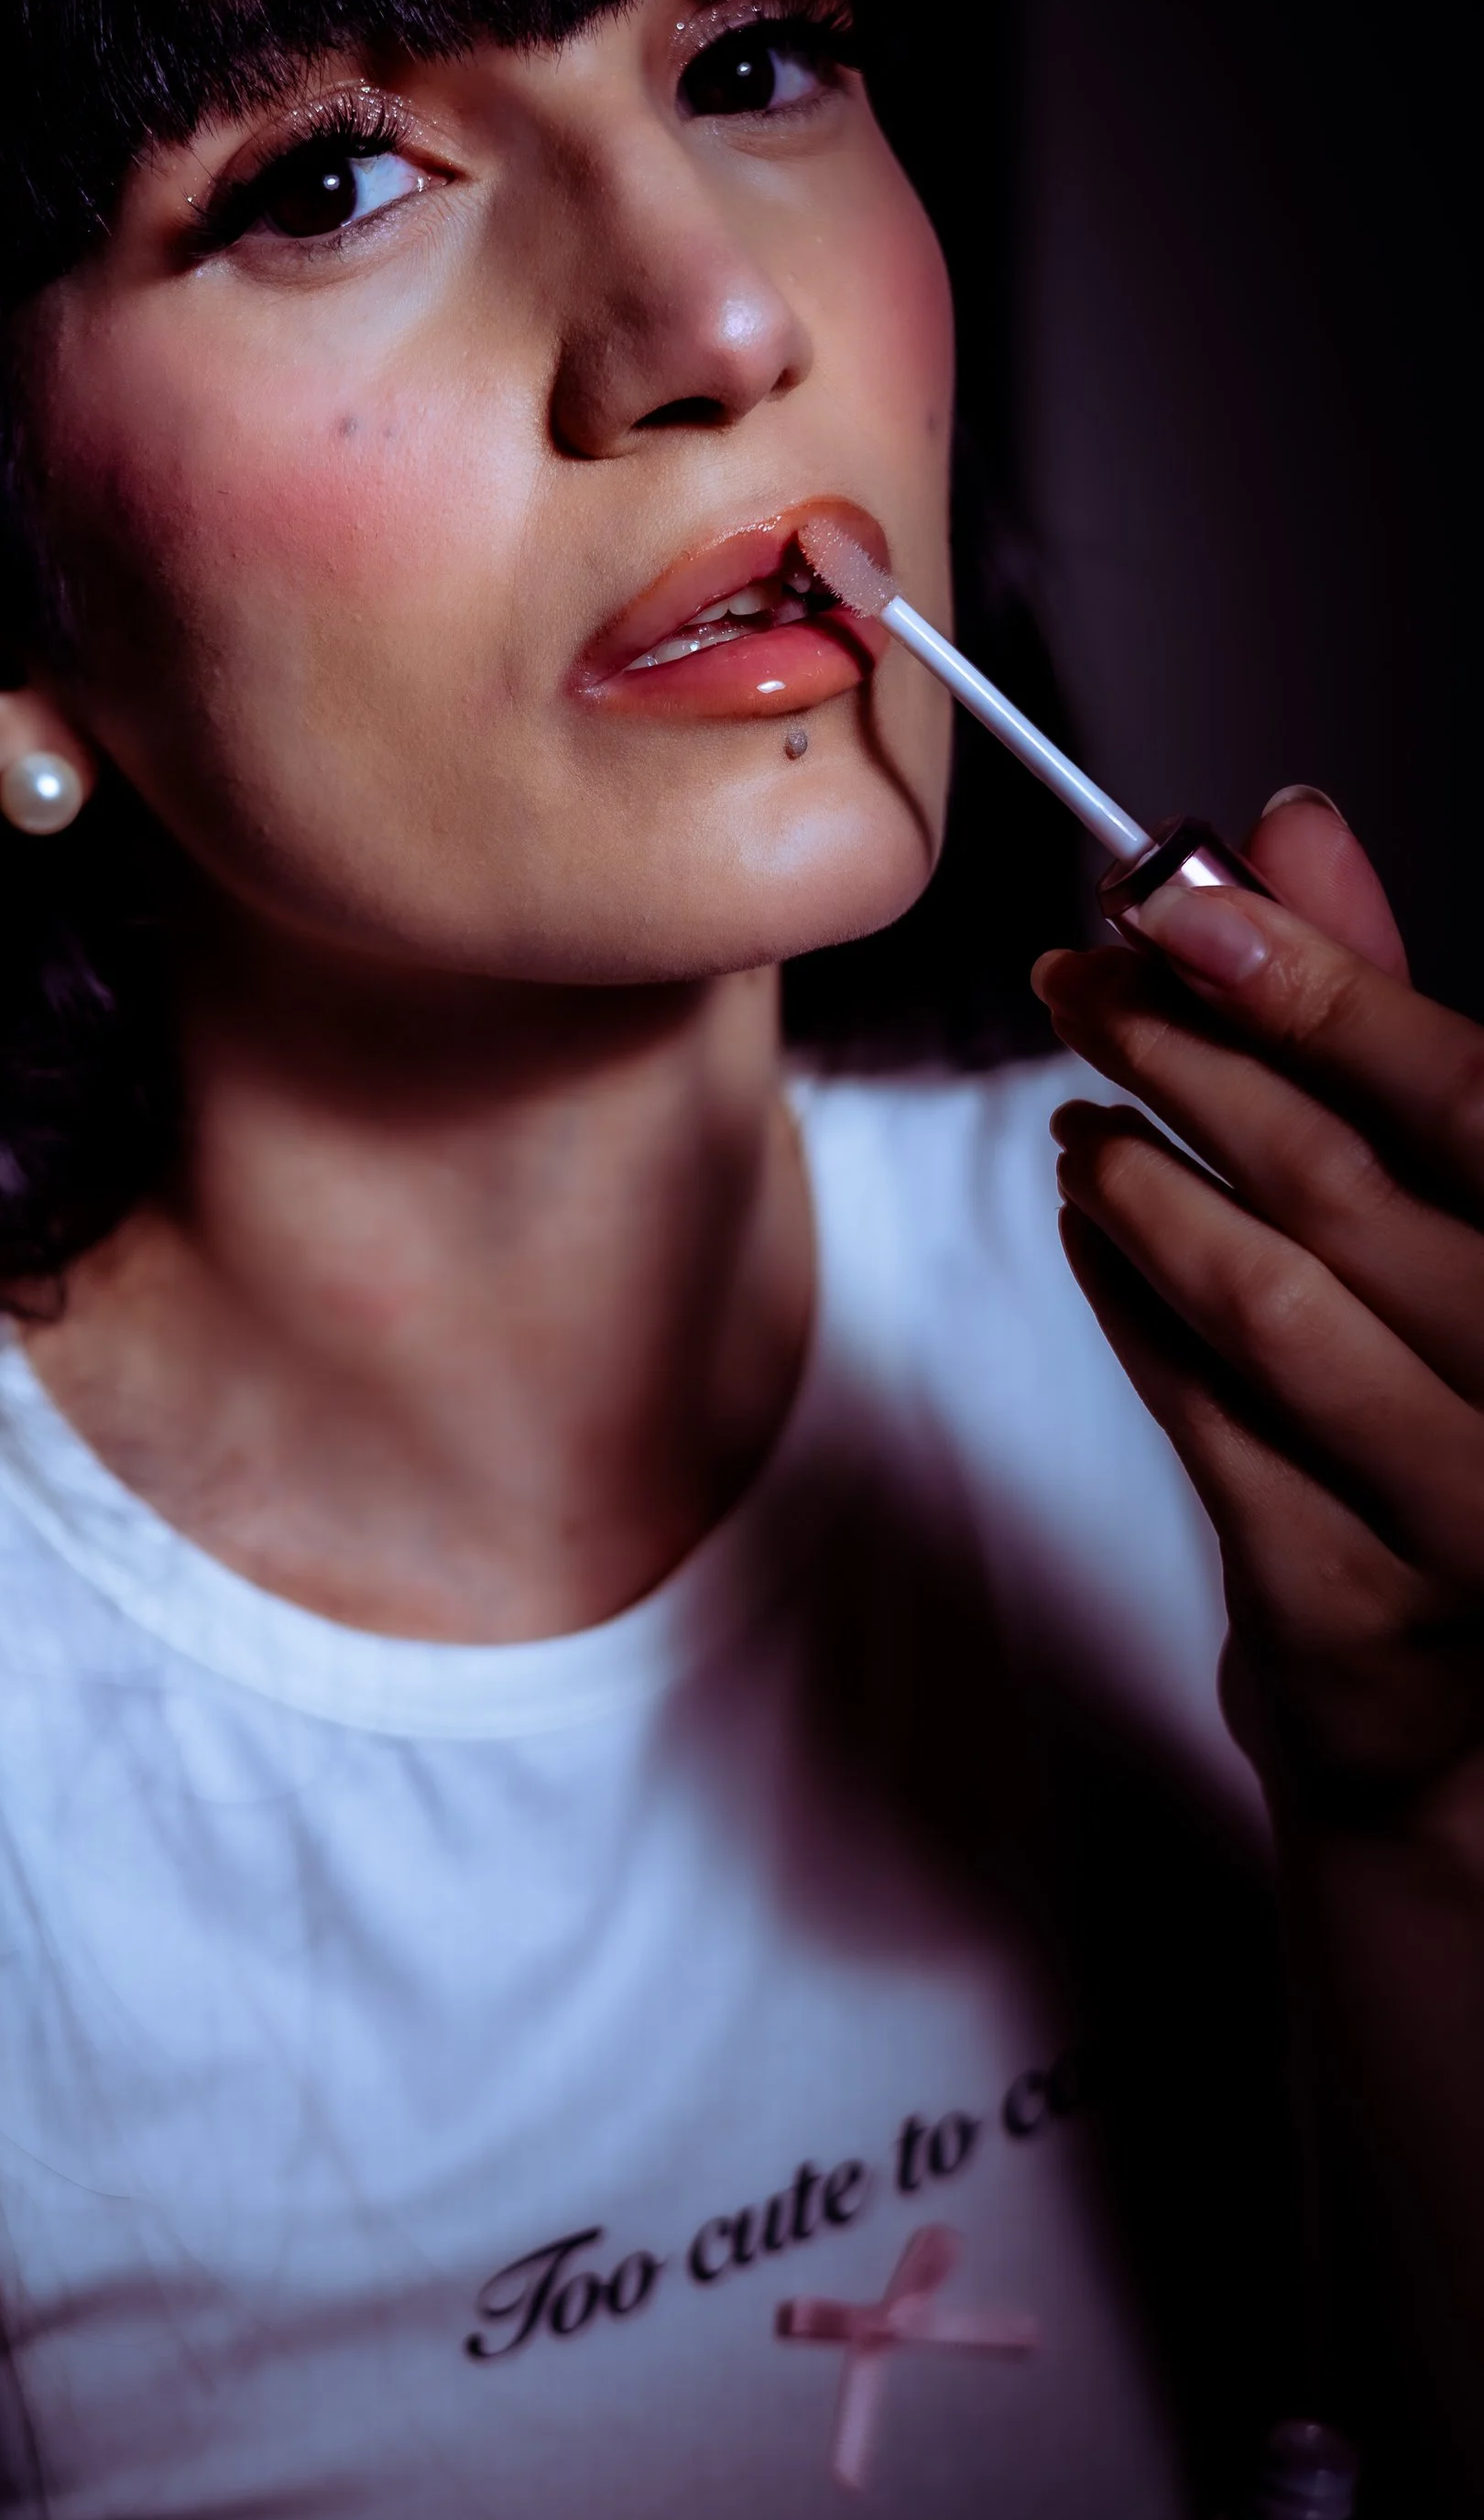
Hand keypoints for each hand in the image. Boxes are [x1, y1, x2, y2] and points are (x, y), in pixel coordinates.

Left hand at [1031, 790, 1483, 1826]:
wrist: (1467, 1698)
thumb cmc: (1469, 1391)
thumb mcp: (1462, 1196)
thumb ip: (1383, 1013)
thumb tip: (1289, 822)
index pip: (1471, 1100)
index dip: (1317, 983)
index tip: (1172, 901)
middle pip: (1346, 1188)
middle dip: (1185, 1061)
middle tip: (1075, 983)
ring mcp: (1468, 1518)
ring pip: (1269, 1306)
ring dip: (1145, 1187)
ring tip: (1081, 1119)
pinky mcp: (1351, 1610)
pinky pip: (1205, 1423)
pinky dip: (1130, 1308)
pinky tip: (1091, 1232)